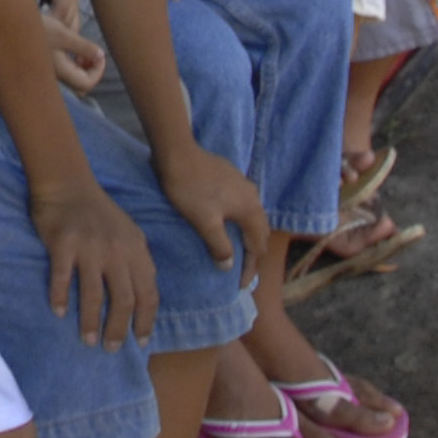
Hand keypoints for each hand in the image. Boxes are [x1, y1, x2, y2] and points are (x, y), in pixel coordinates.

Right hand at [28, 180, 156, 346]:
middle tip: (110, 349)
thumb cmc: (98, 212)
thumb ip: (138, 261)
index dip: (146, 320)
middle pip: (124, 300)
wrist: (67, 183)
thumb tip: (145, 298)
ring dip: (92, 322)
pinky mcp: (63, 244)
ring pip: (94, 295)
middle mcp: (116, 250)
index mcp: (136, 249)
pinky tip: (59, 312)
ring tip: (88, 340)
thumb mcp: (129, 233)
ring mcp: (89, 247)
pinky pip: (63, 278)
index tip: (140, 342)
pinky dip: (61, 298)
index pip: (148, 293)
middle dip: (119, 329)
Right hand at [41, 0, 106, 92]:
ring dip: (78, 61)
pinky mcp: (39, 60)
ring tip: (78, 43)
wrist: (6, 20)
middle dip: (88, 69)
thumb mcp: (62, 33)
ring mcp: (45, 69)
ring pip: (70, 74)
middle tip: (90, 53)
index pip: (87, 84)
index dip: (98, 70)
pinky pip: (60, 65)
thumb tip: (100, 55)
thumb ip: (83, 46)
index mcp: (59, 71)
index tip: (100, 53)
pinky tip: (64, 39)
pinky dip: (67, 56)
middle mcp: (52, 74)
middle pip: (78, 84)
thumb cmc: (34, 27)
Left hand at [156, 144, 270, 288]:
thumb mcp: (205, 223)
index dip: (250, 269)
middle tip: (243, 272)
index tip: (239, 286)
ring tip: (238, 251)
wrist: (177, 152)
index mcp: (250, 210)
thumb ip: (219, 246)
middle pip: (260, 232)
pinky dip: (240, 221)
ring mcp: (243, 183)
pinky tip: (228, 224)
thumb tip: (228, 266)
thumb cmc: (190, 189)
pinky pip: (242, 205)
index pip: (258, 247)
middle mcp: (253, 196)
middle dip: (253, 254)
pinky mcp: (230, 176)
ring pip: (252, 217)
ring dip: (247, 236)